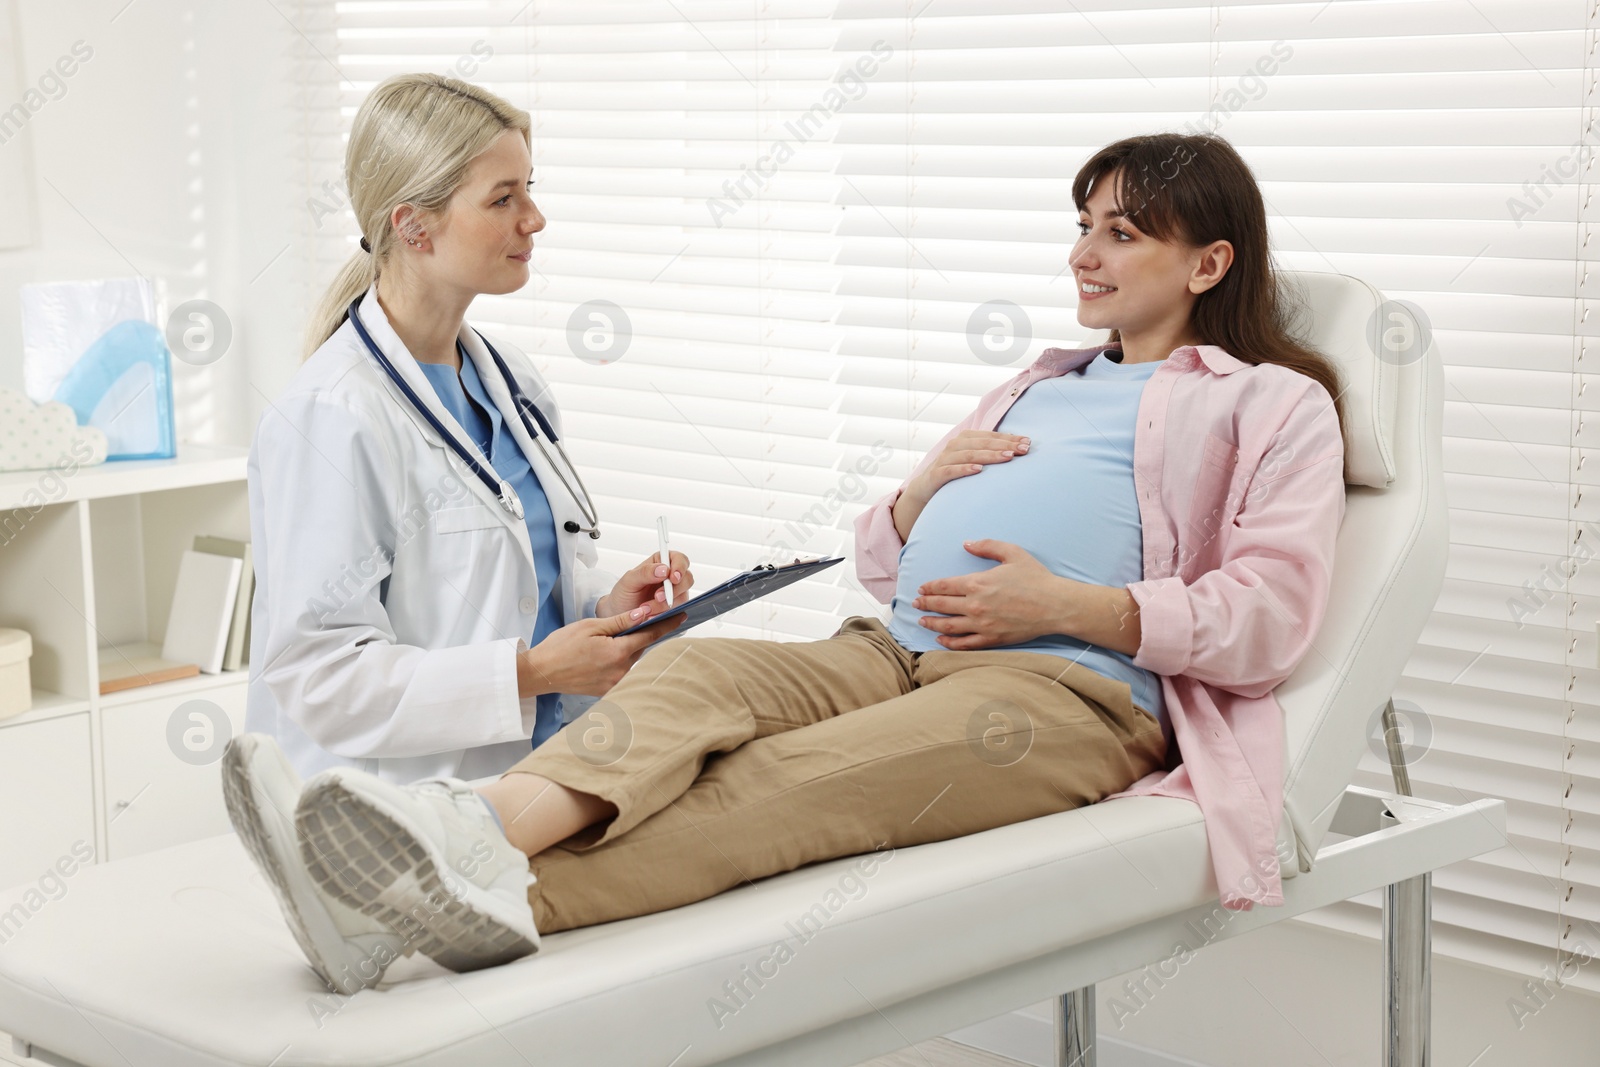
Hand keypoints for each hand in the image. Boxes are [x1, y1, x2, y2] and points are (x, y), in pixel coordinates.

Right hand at [517, 606, 684, 697]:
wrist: (542, 673)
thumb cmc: (561, 647)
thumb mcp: (590, 626)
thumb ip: (620, 621)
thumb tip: (644, 614)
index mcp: (617, 653)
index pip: (650, 635)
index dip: (667, 625)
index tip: (681, 617)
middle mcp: (620, 672)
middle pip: (643, 649)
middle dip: (643, 636)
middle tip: (639, 623)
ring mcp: (615, 684)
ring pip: (634, 661)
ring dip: (630, 650)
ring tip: (611, 641)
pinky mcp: (608, 691)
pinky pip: (624, 673)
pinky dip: (622, 662)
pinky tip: (607, 656)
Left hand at [596, 550, 693, 618]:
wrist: (619, 614)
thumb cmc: (624, 594)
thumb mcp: (629, 580)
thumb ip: (645, 572)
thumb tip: (664, 569)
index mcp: (661, 562)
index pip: (679, 559)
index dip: (680, 567)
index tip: (673, 578)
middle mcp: (671, 577)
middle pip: (686, 578)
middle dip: (673, 590)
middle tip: (657, 597)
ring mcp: (675, 593)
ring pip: (682, 596)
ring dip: (666, 605)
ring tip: (647, 610)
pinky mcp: (674, 608)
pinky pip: (678, 610)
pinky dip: (665, 614)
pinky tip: (652, 616)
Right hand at [892, 431, 1030, 539]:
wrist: (924, 488)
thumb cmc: (954, 472)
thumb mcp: (971, 459)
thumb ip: (988, 451)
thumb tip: (1015, 446)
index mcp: (965, 438)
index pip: (990, 436)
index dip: (1009, 438)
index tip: (1028, 443)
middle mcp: (954, 446)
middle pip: (982, 443)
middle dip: (1004, 445)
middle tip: (1023, 450)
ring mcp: (944, 459)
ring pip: (969, 454)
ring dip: (989, 455)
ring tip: (1007, 457)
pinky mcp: (935, 475)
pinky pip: (951, 470)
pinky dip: (964, 469)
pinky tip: (978, 470)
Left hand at [911, 539, 1074, 649]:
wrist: (1055, 606)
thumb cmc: (1036, 578)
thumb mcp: (1012, 553)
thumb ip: (987, 545)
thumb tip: (966, 543)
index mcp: (977, 583)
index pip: (944, 586)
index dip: (930, 587)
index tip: (921, 588)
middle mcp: (975, 605)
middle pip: (941, 605)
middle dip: (925, 604)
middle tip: (916, 603)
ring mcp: (982, 625)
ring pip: (948, 626)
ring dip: (932, 624)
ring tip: (922, 621)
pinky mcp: (991, 639)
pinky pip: (964, 644)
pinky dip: (949, 643)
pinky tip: (941, 641)